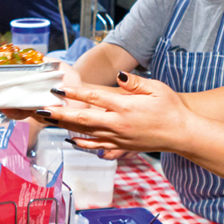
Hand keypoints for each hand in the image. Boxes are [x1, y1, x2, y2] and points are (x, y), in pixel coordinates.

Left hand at [33, 72, 190, 154]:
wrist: (182, 134)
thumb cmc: (171, 108)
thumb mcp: (156, 88)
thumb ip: (134, 82)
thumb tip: (117, 76)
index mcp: (126, 107)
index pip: (95, 97)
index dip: (74, 92)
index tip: (58, 89)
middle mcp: (118, 124)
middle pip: (83, 119)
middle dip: (60, 114)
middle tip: (42, 109)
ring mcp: (118, 138)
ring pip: (86, 133)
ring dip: (65, 127)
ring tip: (49, 122)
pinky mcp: (121, 147)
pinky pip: (97, 146)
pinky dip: (82, 143)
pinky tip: (70, 139)